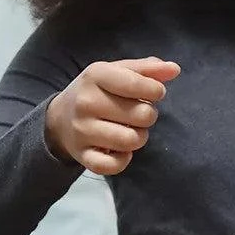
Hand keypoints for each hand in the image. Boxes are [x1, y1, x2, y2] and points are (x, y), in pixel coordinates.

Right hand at [45, 56, 179, 174]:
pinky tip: (121, 151)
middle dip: (148, 115)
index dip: (155, 91)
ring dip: (139, 137)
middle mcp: (85, 102)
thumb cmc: (99, 91)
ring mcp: (82, 130)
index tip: (155, 92)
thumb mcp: (118, 72)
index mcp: (96, 75)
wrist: (59, 118)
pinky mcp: (82, 156)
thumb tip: (174, 69)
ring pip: (131, 141)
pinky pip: (113, 165)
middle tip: (139, 114)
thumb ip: (148, 69)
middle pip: (142, 115)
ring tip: (131, 130)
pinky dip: (123, 160)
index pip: (136, 84)